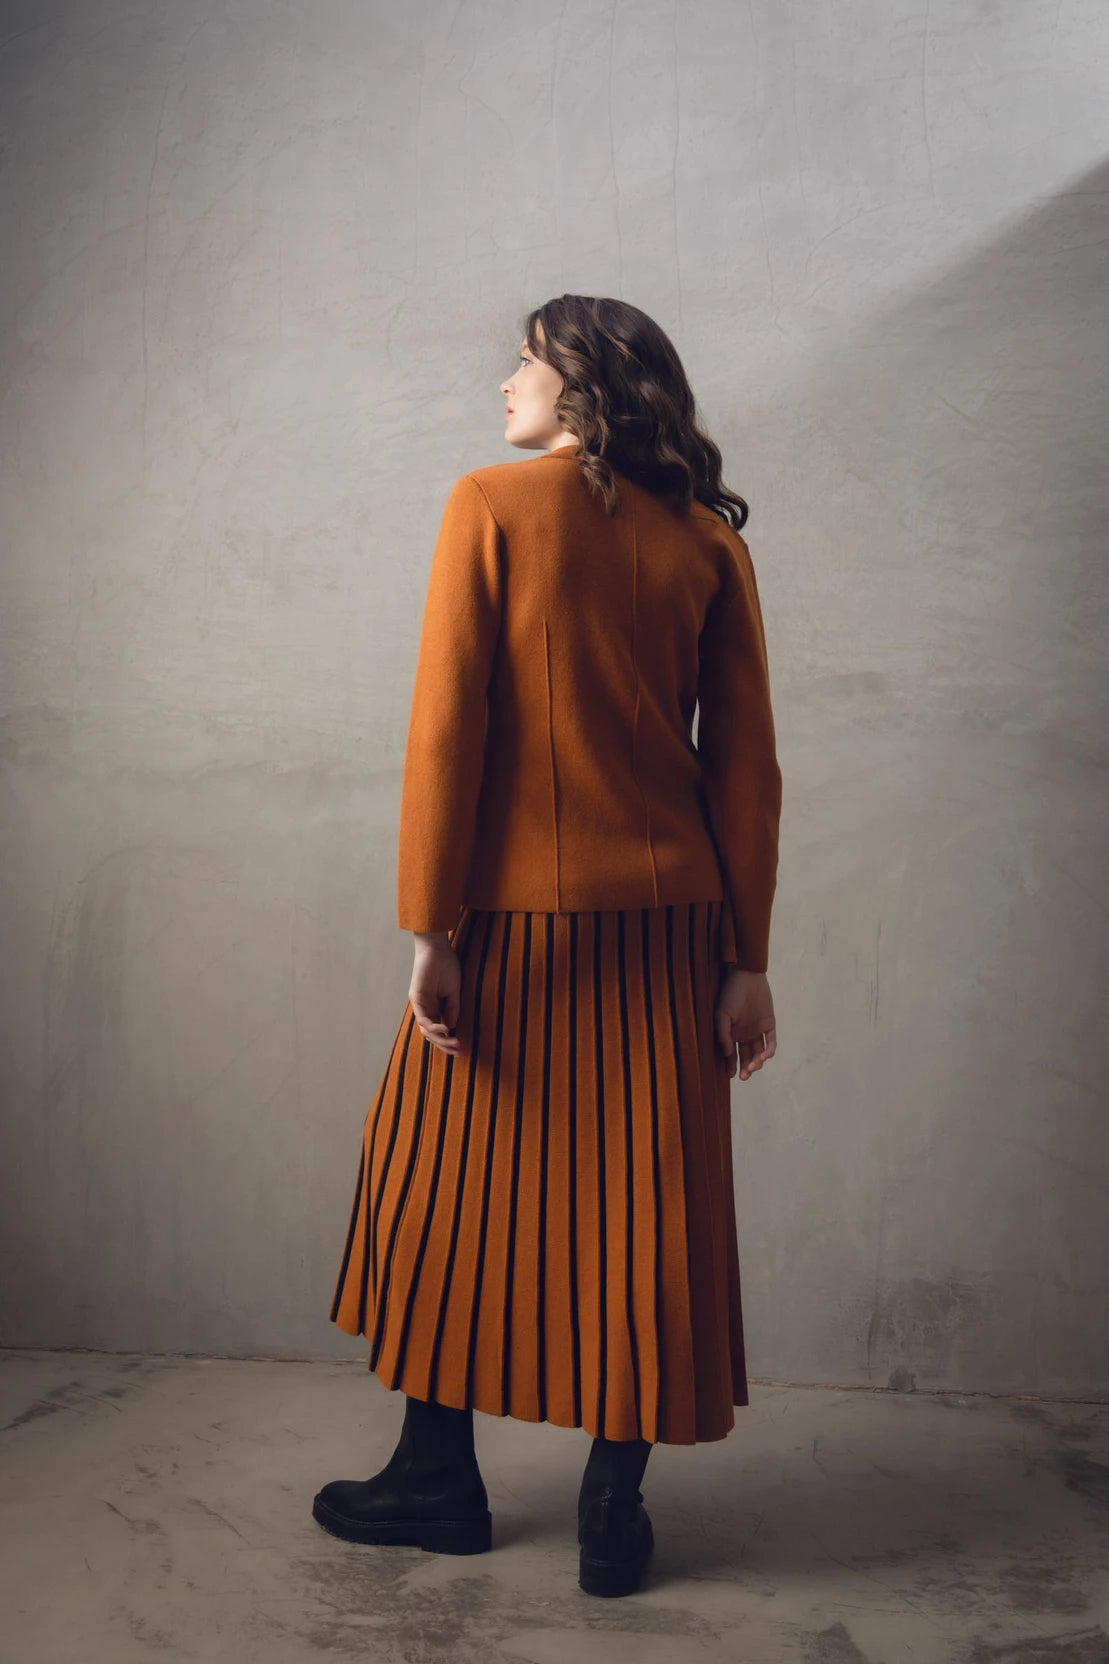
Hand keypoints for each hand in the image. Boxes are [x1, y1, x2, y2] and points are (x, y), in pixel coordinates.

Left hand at [409, 934, 461, 1055]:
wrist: (438, 948)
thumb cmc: (447, 965)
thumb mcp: (454, 991)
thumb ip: (452, 1008)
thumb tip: (452, 1027)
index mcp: (434, 1006)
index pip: (438, 1030)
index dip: (448, 1041)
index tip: (461, 1048)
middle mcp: (425, 1007)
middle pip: (431, 1034)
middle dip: (444, 1045)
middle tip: (459, 1050)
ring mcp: (419, 1004)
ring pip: (426, 1030)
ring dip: (440, 1039)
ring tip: (455, 1042)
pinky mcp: (416, 998)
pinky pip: (423, 1018)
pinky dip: (434, 1027)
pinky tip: (446, 1030)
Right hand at [715, 968, 775, 1081]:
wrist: (746, 975)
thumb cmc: (730, 993)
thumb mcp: (721, 1014)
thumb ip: (723, 1034)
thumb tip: (726, 1054)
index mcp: (731, 1033)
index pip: (731, 1054)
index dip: (730, 1065)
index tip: (730, 1075)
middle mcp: (744, 1034)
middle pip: (746, 1057)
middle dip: (745, 1068)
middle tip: (744, 1076)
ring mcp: (757, 1030)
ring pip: (759, 1053)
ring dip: (756, 1062)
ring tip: (753, 1067)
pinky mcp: (769, 1025)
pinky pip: (771, 1042)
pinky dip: (768, 1051)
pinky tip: (764, 1056)